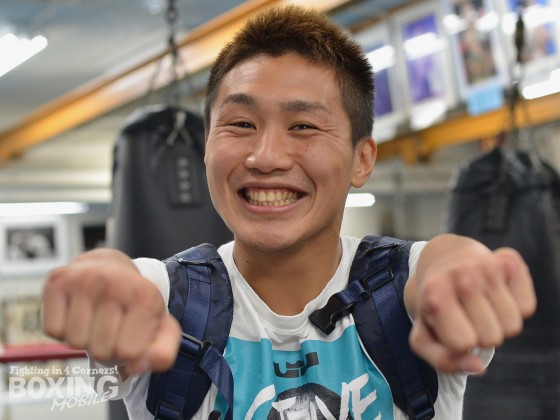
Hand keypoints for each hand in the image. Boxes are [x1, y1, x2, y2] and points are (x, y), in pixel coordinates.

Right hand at [42, 248, 180, 376]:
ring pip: (75, 342)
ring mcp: (84, 279)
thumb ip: (161, 354)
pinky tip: (77, 311)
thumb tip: (135, 368)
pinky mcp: (57, 280)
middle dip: (105, 347)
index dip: (128, 351)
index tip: (131, 331)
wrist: (110, 268)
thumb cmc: (135, 304)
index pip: (129, 354)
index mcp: (146, 296)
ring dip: (84, 338)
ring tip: (95, 317)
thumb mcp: (160, 328)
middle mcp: (116, 283)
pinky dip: (63, 329)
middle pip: (100, 351)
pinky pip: (53, 330)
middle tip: (111, 324)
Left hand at [406, 235, 536, 373]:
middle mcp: (461, 274)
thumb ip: (443, 360)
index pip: (463, 343)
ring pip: (512, 327)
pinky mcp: (510, 261)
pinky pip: (527, 308)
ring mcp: (487, 264)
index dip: (459, 343)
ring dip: (499, 324)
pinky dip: (515, 307)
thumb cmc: (436, 306)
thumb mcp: (424, 336)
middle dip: (480, 335)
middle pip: (491, 338)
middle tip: (466, 315)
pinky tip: (496, 293)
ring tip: (480, 305)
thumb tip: (478, 366)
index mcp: (435, 293)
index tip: (450, 325)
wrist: (446, 262)